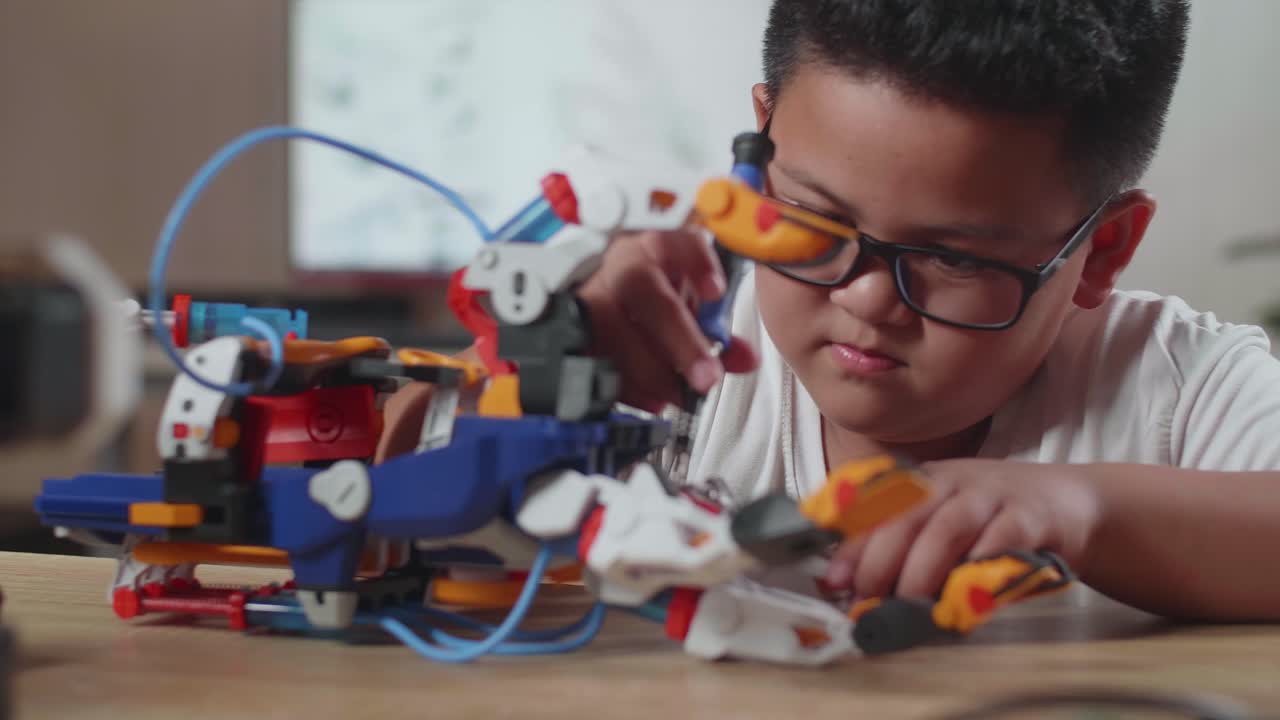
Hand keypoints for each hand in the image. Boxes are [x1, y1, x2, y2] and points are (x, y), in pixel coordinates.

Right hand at [577, 229, 757, 412]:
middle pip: (641, 289)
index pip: (673, 239)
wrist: (607, 314)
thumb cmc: (655, 307)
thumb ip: (717, 335)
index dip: (696, 262)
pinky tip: (649, 399)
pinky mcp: (574, 331)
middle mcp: (621, 267)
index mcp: (655, 250)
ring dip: (650, 370)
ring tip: (677, 394)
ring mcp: (591, 296)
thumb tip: (745, 359)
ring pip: (609, 326)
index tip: (717, 292)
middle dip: (678, 339)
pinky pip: (594, 359)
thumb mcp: (689, 313)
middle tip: (706, 377)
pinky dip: (625, 386)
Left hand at [824, 459, 1102, 599]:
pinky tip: (963, 595)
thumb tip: (850, 586)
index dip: (853, 542)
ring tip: (908, 604)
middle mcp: (952, 483)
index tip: (835, 579)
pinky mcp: (1029, 518)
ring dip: (922, 569)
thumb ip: (900, 546)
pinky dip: (978, 569)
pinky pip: (1000, 542)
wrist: (1066, 502)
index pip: (876, 507)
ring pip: (947, 527)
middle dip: (880, 560)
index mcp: (922, 482)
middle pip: (906, 516)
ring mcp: (991, 496)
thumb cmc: (990, 519)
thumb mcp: (940, 520)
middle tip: (868, 599)